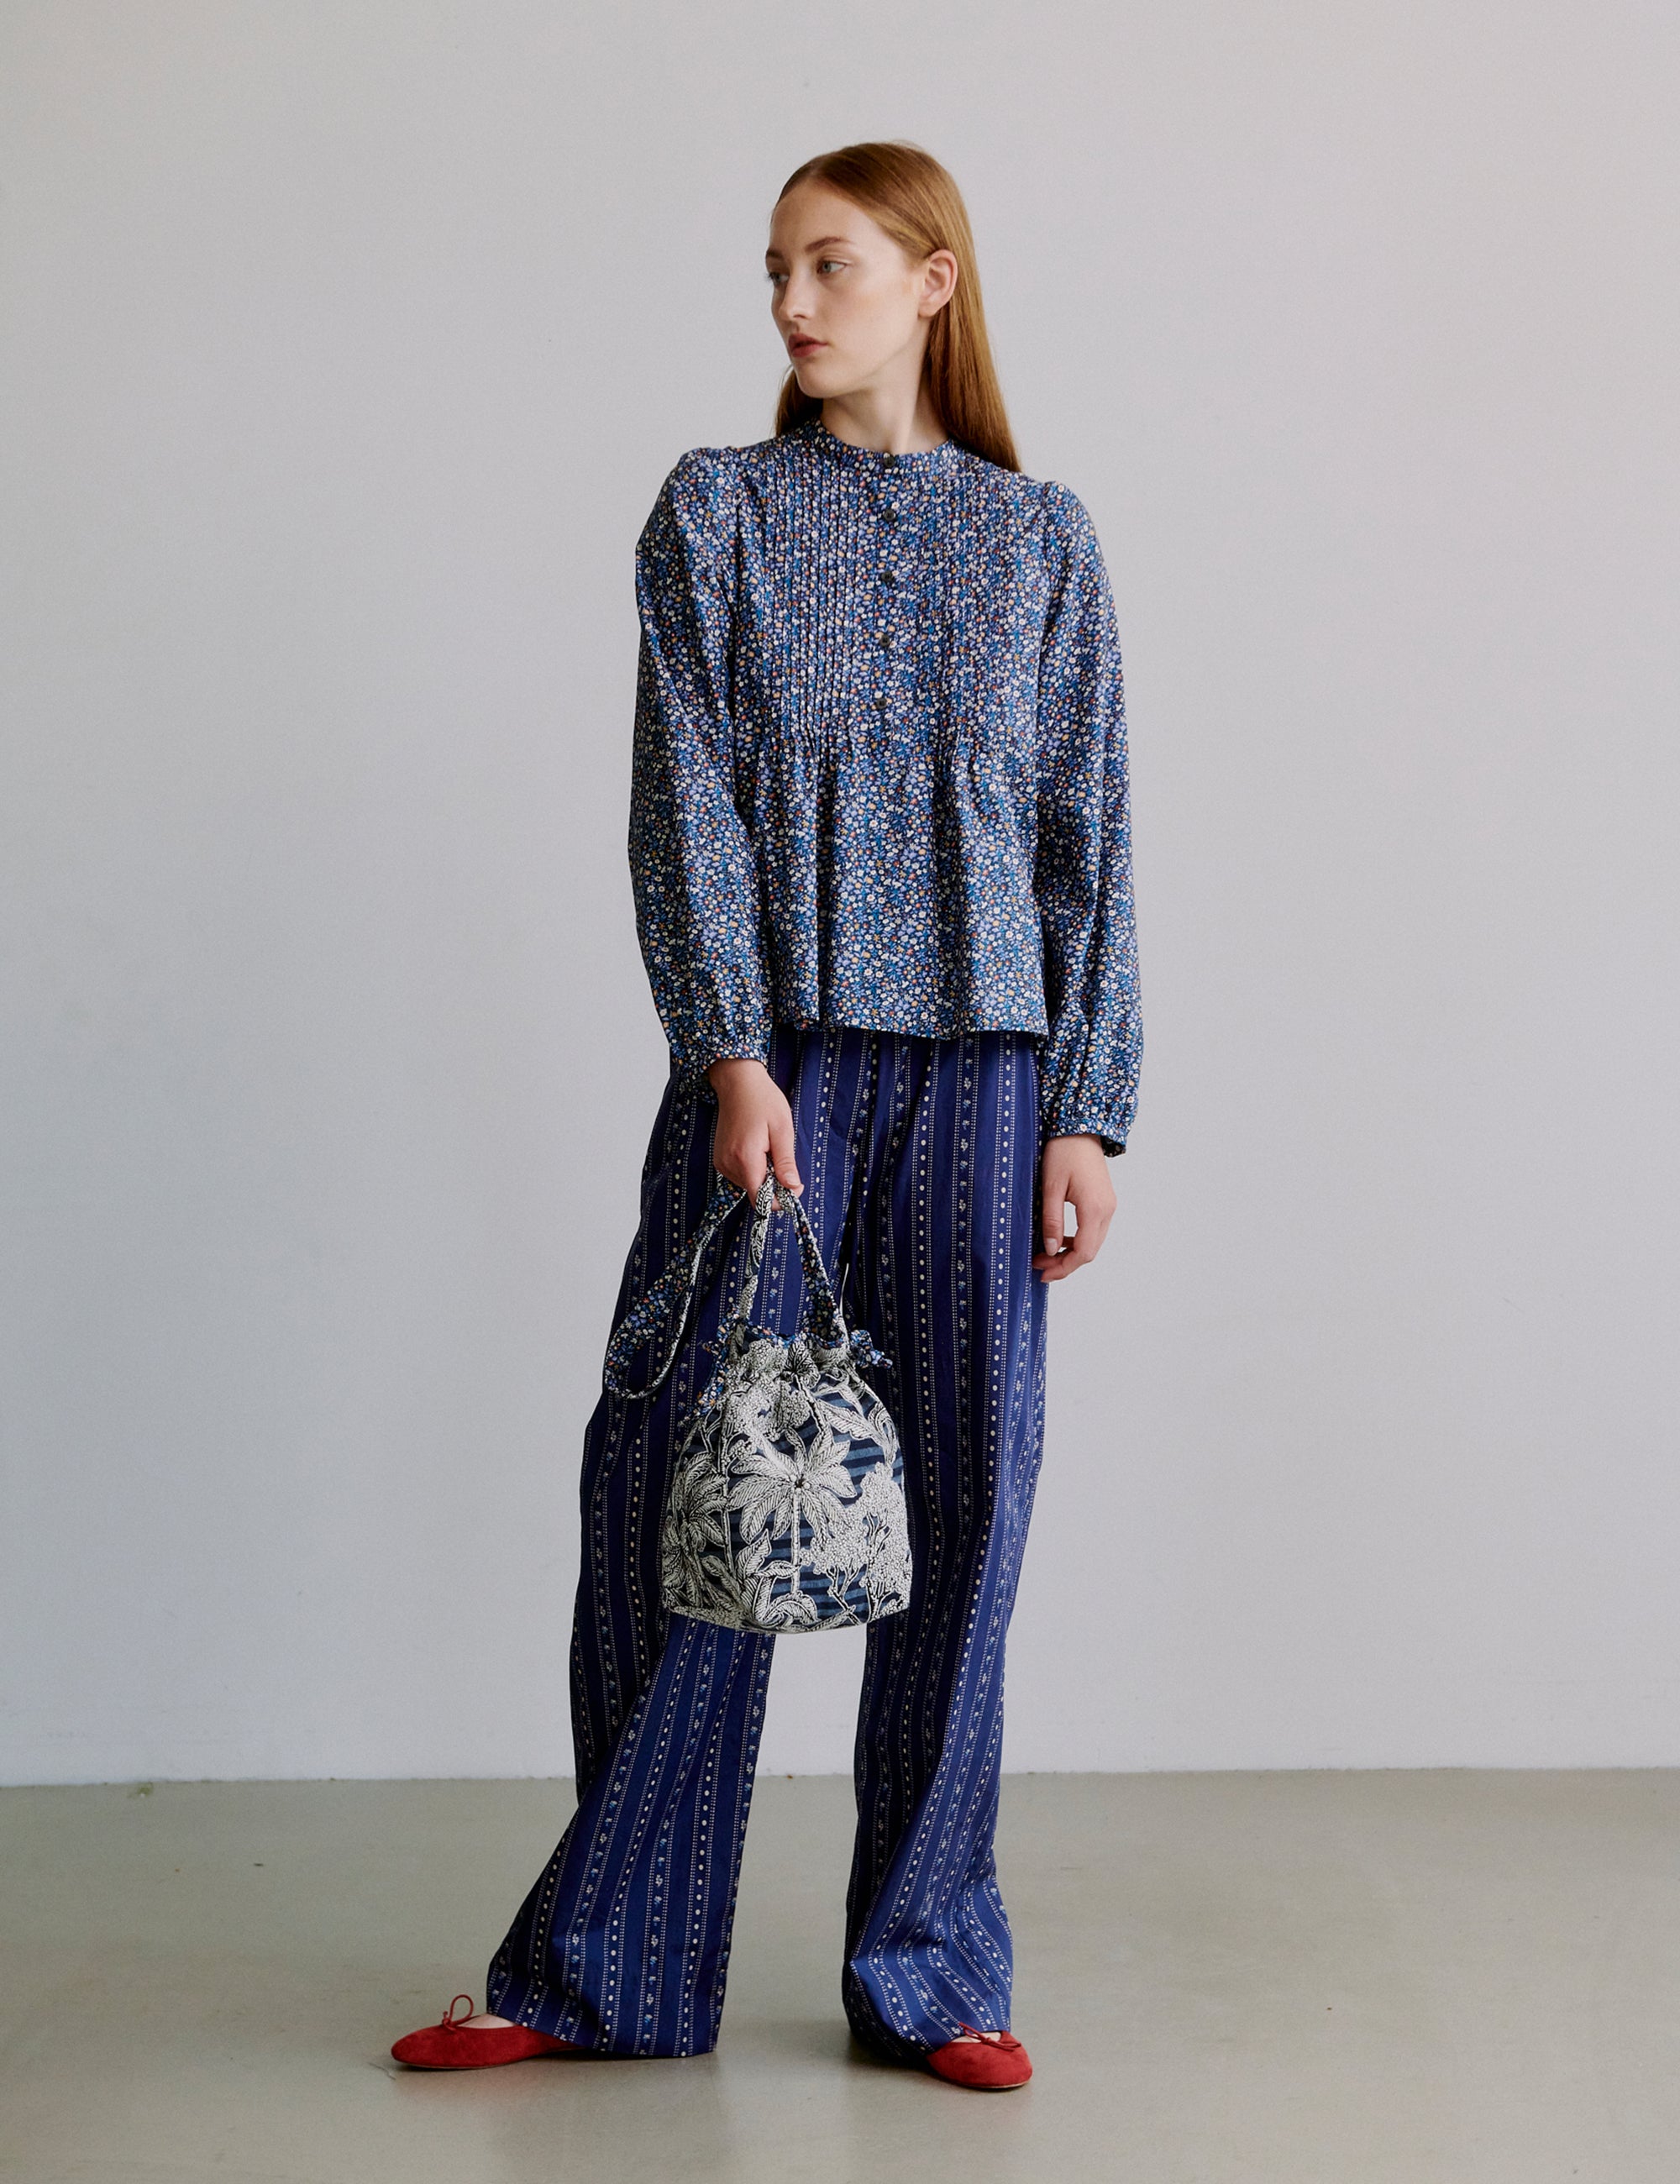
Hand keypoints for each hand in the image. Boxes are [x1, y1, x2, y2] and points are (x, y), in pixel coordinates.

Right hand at [706, 1058, 803, 1199]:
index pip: (761, 1199)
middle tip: (781, 1156)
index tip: (794, 1184)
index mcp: (746, 1159)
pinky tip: (757, 1148)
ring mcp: (721, 1162)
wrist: (738, 1082)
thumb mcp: (782, 1129)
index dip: (780, 1199)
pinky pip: (740, 1175)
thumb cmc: (763, 1101)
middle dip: (773, 1183)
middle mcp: (729, 1164)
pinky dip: (752, 1169)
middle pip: (755, 1192)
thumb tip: (793, 1188)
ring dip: (763, 1174)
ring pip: (749, 1184)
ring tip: (767, 1147)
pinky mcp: (719, 1158)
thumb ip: (786, 1162)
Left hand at [1033, 1133, 1115, 1281]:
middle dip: (1065, 1264)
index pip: (1083, 1252)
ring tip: (1044, 1255)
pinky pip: (1093, 1230)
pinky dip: (1077, 1240)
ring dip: (1070, 1253)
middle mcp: (1107, 1211)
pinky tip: (1058, 1239)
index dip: (1063, 1267)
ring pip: (1093, 1243)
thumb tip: (1050, 1250)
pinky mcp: (1104, 1202)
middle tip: (1039, 1266)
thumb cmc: (1063, 1152)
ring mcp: (1108, 1206)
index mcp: (1094, 1209)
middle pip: (1090, 1252)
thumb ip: (1052, 1221)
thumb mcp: (1050, 1187)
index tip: (1042, 1272)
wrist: (1080, 1127)